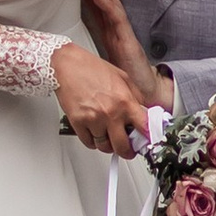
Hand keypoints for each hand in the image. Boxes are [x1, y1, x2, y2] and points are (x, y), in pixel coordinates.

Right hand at [53, 43, 158, 158]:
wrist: (68, 65)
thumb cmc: (92, 69)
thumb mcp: (123, 78)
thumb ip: (135, 97)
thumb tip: (143, 113)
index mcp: (125, 101)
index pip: (144, 128)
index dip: (147, 138)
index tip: (146, 141)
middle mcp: (110, 112)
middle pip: (123, 147)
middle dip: (127, 151)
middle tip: (127, 148)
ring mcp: (94, 119)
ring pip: (104, 147)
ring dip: (108, 144)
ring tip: (108, 134)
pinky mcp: (78, 123)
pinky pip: (89, 143)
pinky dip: (93, 141)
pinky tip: (95, 131)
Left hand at [80, 0, 173, 107]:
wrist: (145, 95)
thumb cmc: (126, 80)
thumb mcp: (104, 64)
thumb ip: (93, 55)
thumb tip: (74, 52)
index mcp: (111, 33)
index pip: (98, 8)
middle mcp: (118, 30)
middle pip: (105, 0)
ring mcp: (124, 33)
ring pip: (111, 4)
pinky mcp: (129, 41)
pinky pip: (117, 19)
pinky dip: (107, 5)